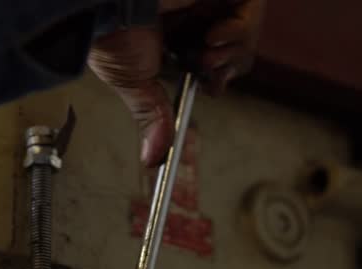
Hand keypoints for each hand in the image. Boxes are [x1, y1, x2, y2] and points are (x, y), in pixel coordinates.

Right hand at [88, 0, 264, 166]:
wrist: (107, 5)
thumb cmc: (109, 32)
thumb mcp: (132, 81)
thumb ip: (151, 115)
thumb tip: (152, 160)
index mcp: (173, 35)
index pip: (214, 60)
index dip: (217, 76)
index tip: (210, 86)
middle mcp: (194, 14)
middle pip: (235, 50)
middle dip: (225, 68)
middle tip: (204, 69)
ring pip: (247, 35)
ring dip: (231, 53)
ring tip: (203, 54)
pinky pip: (254, 8)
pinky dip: (240, 31)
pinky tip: (212, 36)